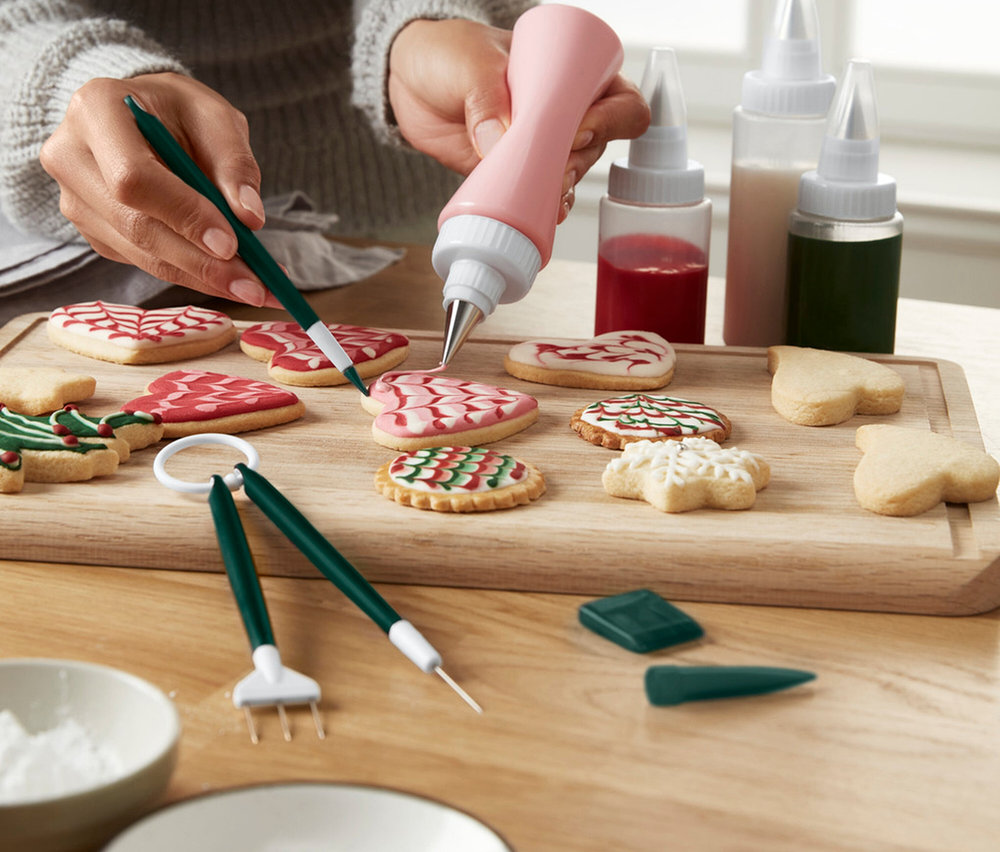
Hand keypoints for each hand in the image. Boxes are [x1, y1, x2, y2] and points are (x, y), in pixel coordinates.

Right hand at [40, 72, 278, 305]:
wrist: (145, 117)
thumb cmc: (180, 111)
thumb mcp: (215, 117)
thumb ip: (234, 163)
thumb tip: (250, 218)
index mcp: (96, 110)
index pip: (133, 178)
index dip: (184, 214)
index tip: (232, 244)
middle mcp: (71, 157)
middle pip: (134, 225)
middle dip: (200, 261)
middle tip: (254, 284)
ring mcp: (75, 199)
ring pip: (140, 253)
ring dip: (201, 276)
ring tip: (253, 287)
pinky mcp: (92, 230)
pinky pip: (143, 262)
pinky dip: (190, 273)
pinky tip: (227, 276)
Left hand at [388, 19, 648, 221]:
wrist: (410, 82)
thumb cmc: (449, 54)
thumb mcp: (471, 62)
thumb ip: (485, 96)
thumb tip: (498, 143)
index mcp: (574, 73)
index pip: (621, 101)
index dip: (613, 120)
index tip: (579, 130)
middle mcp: (567, 112)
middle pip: (598, 146)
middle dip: (580, 162)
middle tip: (553, 169)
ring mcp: (542, 146)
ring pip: (571, 174)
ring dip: (562, 188)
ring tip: (541, 193)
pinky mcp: (516, 173)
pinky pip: (540, 196)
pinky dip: (541, 208)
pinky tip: (538, 214)